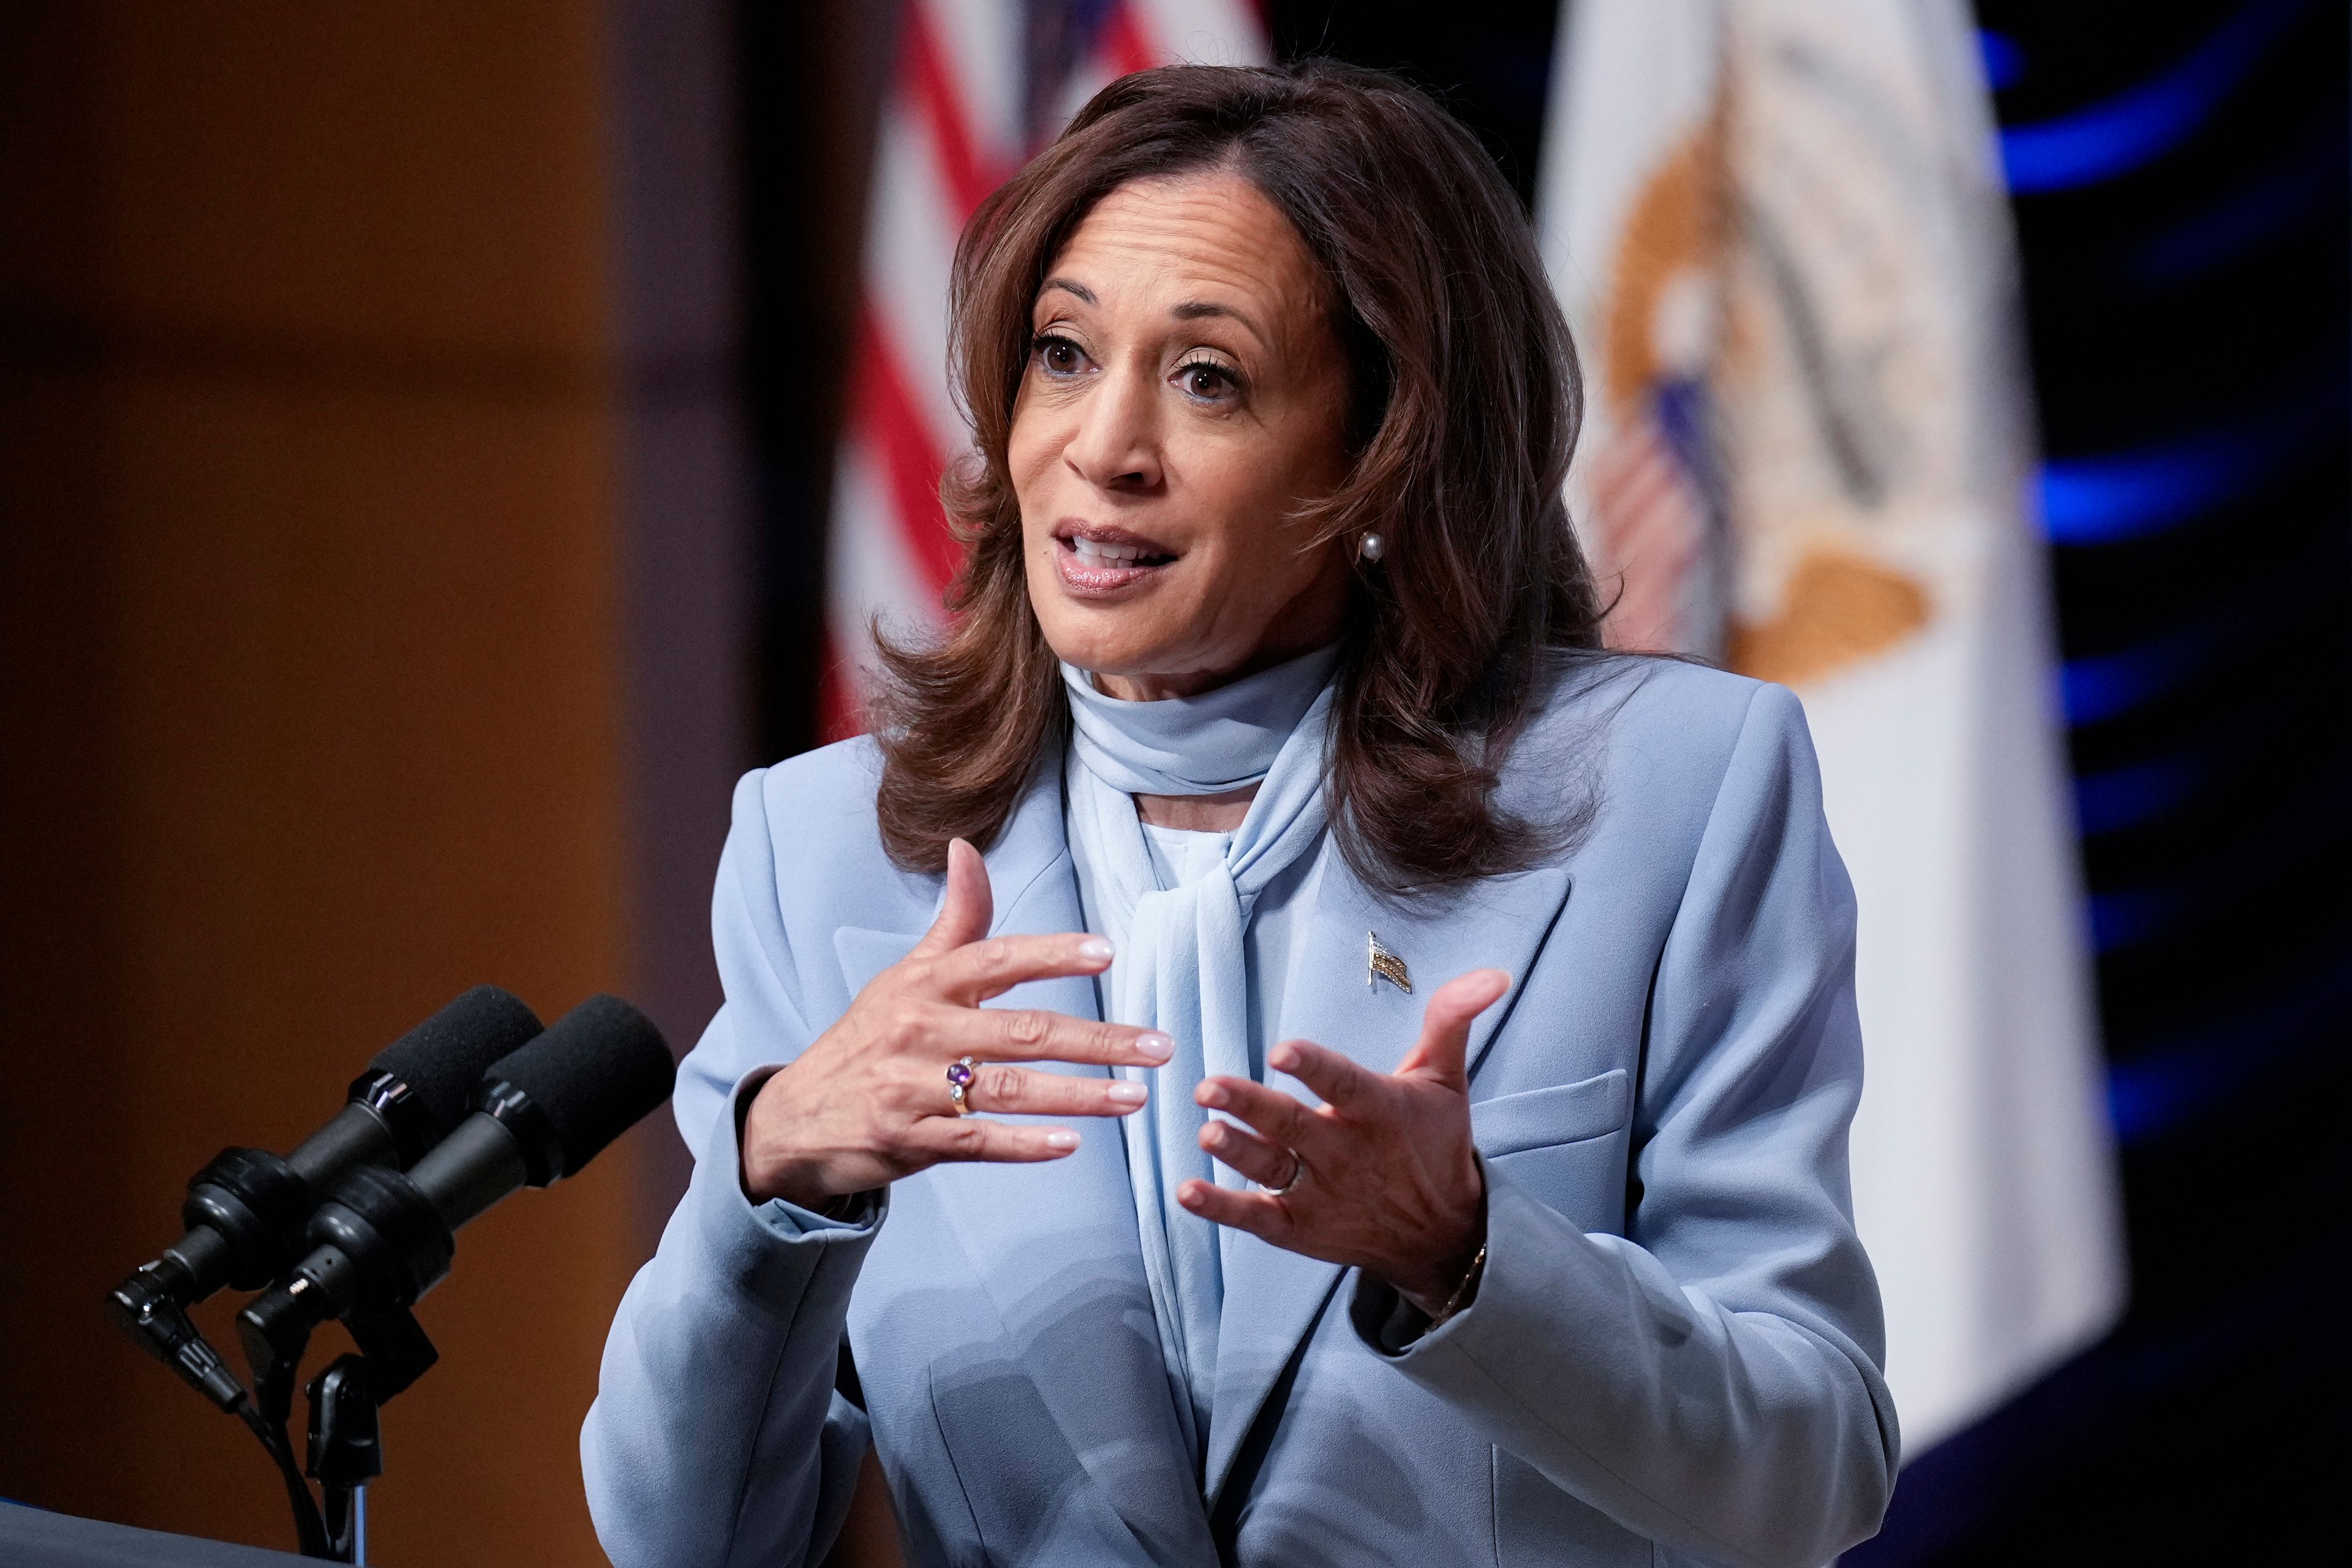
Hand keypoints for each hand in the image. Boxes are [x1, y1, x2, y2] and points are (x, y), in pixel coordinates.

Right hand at [740, 839, 1171, 1206]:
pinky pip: (977, 1142)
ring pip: (1008, 1090)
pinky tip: (1070, 1144)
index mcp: (926, 984)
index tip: (1108, 954)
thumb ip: (954, 920)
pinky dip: (1024, 1144)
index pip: (997, 958)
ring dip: (1079, 1094)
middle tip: (1159, 1046)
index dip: (1052, 954)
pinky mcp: (909, 1140)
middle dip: (1099, 1039)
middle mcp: (920, 1030)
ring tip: (1136, 1097)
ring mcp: (913, 1088)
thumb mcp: (905, 975)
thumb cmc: (868, 1040)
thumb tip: (967, 847)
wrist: (794, 1119)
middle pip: (1023, 1031)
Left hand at [1176, 969, 1507, 1313]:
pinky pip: (1256, 1217)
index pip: (1344, 1084)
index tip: (1283, 1050)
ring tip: (1206, 1133)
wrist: (1442, 1236)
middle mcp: (1345, 1154)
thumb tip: (1491, 973)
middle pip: (1293, 1127)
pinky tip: (1187, 1191)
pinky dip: (1222, 1208)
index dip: (1314, 1067)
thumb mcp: (1445, 1080)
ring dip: (1236, 1152)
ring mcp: (1319, 1194)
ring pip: (1270, 1170)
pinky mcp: (1299, 1227)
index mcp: (1378, 1111)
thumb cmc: (1436, 1145)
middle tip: (1209, 1087)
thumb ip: (1452, 1020)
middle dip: (1251, 1107)